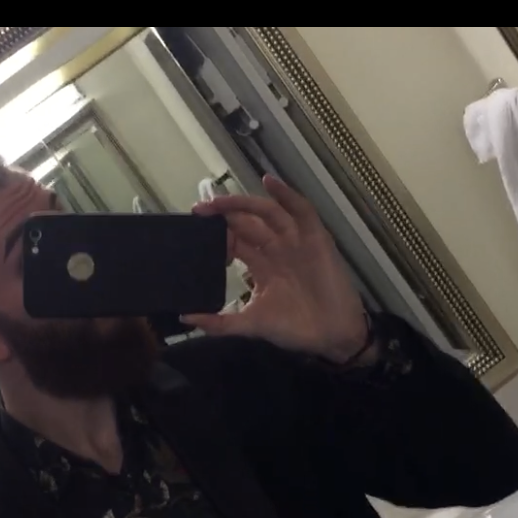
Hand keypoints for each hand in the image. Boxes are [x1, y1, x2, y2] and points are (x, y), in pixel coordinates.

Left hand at [185, 176, 369, 361]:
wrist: (332, 335)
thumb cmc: (295, 329)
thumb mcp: (251, 325)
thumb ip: (220, 323)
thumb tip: (186, 318)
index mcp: (260, 266)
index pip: (234, 242)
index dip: (216, 234)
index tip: (193, 229)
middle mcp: (276, 249)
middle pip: (246, 223)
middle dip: (223, 214)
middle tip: (198, 210)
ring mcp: (295, 241)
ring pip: (267, 212)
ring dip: (244, 203)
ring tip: (220, 200)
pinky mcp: (315, 238)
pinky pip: (301, 210)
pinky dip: (287, 194)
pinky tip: (270, 182)